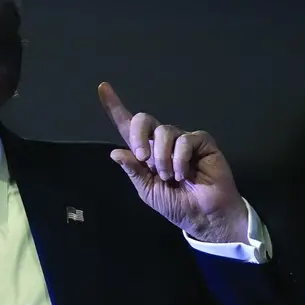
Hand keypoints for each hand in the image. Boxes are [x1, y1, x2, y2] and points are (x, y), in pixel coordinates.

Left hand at [98, 82, 248, 243]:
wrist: (202, 216)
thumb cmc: (176, 204)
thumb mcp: (147, 190)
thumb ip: (133, 170)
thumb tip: (115, 152)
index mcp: (145, 152)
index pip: (127, 126)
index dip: (115, 107)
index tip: (103, 88)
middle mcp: (162, 141)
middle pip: (144, 120)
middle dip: (139, 136)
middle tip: (143, 159)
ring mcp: (182, 139)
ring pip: (164, 132)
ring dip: (163, 158)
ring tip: (170, 177)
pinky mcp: (201, 141)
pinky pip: (185, 140)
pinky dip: (180, 159)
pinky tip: (184, 174)